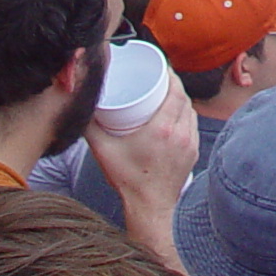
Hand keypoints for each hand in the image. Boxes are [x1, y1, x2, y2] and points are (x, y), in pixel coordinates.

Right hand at [87, 72, 198, 221]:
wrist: (149, 208)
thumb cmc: (128, 180)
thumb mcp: (103, 151)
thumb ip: (90, 127)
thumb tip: (82, 108)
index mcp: (163, 129)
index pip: (175, 91)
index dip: (171, 75)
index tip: (162, 67)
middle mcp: (181, 134)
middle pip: (184, 99)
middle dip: (174, 86)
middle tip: (161, 80)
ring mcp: (190, 144)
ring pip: (191, 112)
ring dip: (181, 102)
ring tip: (167, 96)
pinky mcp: (193, 153)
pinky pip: (193, 126)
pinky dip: (186, 117)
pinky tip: (176, 117)